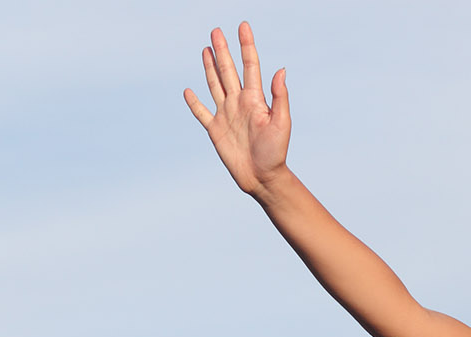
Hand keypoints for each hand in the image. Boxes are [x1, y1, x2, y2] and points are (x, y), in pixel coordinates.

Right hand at [183, 22, 289, 195]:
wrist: (262, 177)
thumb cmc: (276, 151)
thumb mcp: (282, 122)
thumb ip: (279, 96)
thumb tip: (280, 70)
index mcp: (255, 98)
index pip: (250, 65)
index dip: (246, 45)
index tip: (243, 26)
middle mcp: (239, 102)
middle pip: (228, 70)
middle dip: (223, 50)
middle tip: (216, 31)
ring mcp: (226, 115)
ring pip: (215, 85)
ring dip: (210, 67)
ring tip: (206, 49)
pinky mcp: (215, 130)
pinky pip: (201, 112)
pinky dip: (194, 102)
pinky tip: (189, 91)